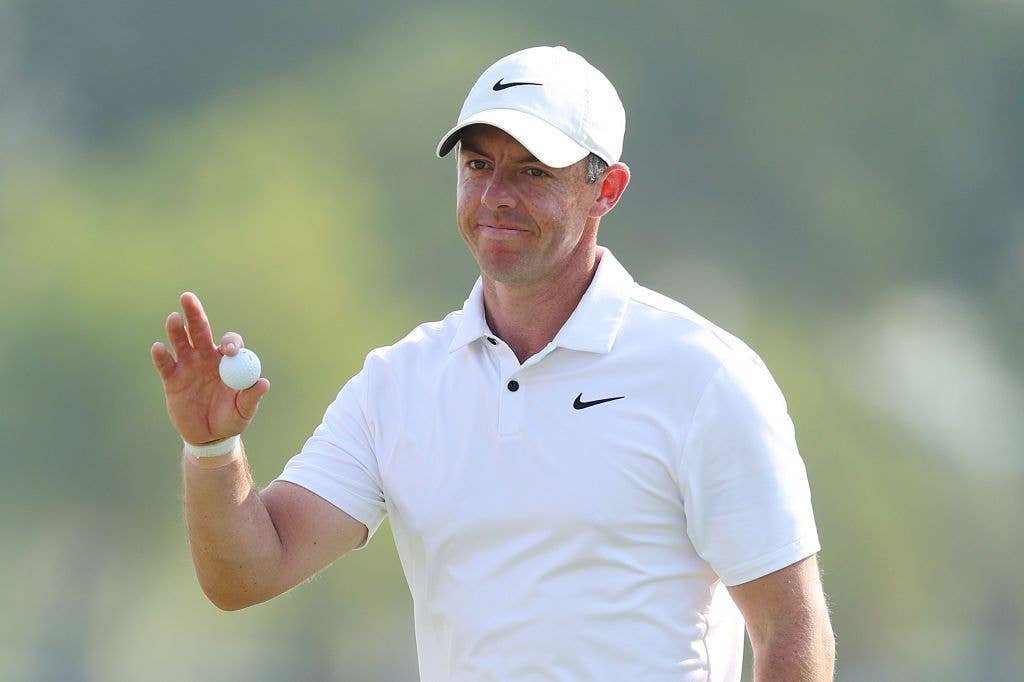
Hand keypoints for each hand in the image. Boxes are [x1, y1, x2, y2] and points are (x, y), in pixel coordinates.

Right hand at [151, 292, 269, 444]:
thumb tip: (263, 383)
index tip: (229, 351)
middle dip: (195, 314)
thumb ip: (251, 397)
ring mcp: (188, 366)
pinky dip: (161, 356)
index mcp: (228, 361)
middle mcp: (207, 357)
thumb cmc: (231, 419)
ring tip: (174, 318)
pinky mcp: (171, 379)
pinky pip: (165, 364)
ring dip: (176, 330)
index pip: (230, 343)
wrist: (209, 436)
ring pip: (180, 342)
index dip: (230, 343)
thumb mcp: (244, 411)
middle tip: (188, 298)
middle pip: (200, 330)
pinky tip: (159, 348)